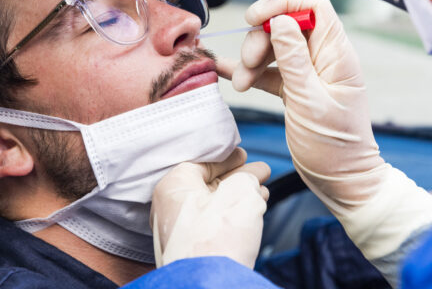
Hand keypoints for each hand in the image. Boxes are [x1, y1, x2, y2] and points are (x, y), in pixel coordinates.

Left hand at [151, 148, 269, 268]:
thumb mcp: (240, 193)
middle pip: (209, 184)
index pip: (202, 162)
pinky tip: (252, 211)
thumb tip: (250, 179)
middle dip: (238, 177)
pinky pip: (213, 223)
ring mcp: (179, 231)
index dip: (227, 158)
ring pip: (213, 205)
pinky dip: (233, 215)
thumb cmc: (217, 240)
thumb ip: (246, 178)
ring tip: (262, 190)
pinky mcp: (191, 249)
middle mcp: (170, 207)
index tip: (243, 155)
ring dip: (239, 197)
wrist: (210, 284)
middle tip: (259, 171)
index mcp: (174, 186)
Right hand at [218, 0, 431, 260]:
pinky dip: (250, 72)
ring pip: (275, 47)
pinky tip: (229, 74)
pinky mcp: (296, 89)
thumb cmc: (334, 148)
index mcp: (337, 55)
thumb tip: (281, 20)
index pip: (313, 6)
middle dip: (260, 39)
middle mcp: (325, 59)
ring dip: (252, 60)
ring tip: (240, 85)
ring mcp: (310, 73)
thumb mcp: (309, 102)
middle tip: (247, 65)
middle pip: (287, 25)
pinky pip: (270, 70)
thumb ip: (294, 59)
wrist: (342, 183)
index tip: (256, 18)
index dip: (283, 4)